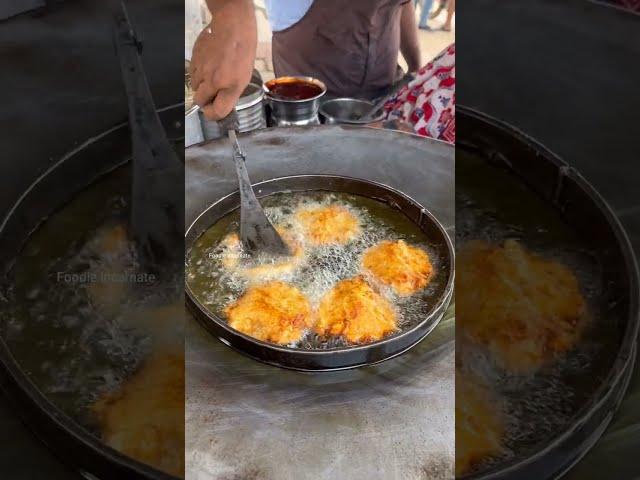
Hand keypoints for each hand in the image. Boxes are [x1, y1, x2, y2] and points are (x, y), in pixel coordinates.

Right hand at [189, 1, 256, 119]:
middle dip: (204, 100)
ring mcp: (202, 69)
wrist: (233, 28)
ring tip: (211, 74)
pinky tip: (207, 64)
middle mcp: (214, 80)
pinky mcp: (194, 59)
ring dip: (201, 85)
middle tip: (211, 93)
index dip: (213, 115)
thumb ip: (230, 93)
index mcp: (231, 86)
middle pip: (200, 101)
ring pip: (194, 87)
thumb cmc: (242, 52)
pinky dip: (197, 73)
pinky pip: (191, 73)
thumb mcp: (244, 77)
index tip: (212, 112)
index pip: (217, 111)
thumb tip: (219, 104)